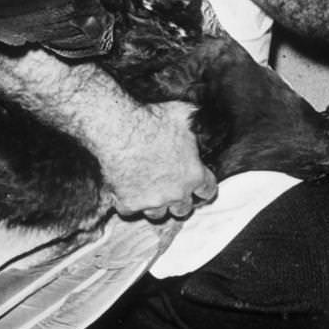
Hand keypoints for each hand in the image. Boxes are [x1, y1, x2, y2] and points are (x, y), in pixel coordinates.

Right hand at [99, 99, 216, 220]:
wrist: (120, 128)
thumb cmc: (152, 119)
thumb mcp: (185, 115)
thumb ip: (196, 124)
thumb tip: (202, 118)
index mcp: (194, 174)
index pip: (208, 190)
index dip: (202, 187)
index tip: (196, 185)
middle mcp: (177, 193)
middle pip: (183, 209)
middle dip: (178, 199)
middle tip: (170, 188)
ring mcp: (152, 201)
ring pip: (157, 214)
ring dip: (154, 204)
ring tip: (147, 191)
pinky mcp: (129, 204)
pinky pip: (129, 211)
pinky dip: (127, 202)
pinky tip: (124, 190)